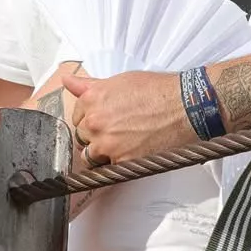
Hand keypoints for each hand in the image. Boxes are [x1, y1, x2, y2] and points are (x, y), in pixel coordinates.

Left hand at [61, 69, 189, 163]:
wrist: (184, 105)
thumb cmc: (156, 90)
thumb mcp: (119, 80)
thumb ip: (89, 85)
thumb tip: (67, 81)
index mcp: (91, 100)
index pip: (76, 117)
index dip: (89, 119)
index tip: (102, 120)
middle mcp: (95, 122)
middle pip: (82, 137)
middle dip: (94, 136)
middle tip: (114, 132)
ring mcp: (107, 144)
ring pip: (90, 157)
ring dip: (101, 154)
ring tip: (120, 145)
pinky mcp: (122, 161)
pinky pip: (109, 169)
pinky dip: (118, 164)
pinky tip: (130, 153)